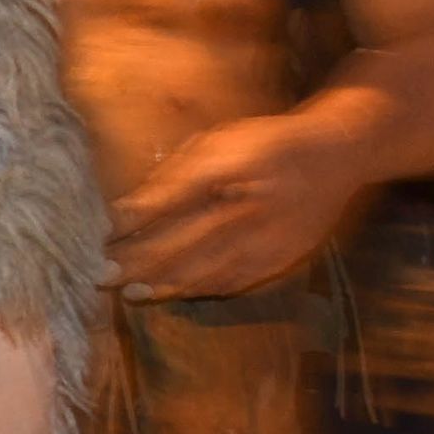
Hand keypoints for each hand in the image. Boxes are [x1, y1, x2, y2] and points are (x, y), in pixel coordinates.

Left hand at [108, 111, 368, 299]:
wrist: (336, 155)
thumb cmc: (264, 144)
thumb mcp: (217, 141)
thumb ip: (173, 174)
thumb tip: (128, 206)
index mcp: (231, 167)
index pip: (170, 198)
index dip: (132, 218)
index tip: (98, 233)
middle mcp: (249, 206)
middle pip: (183, 241)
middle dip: (137, 261)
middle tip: (99, 274)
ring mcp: (268, 238)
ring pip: (204, 270)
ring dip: (162, 283)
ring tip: (127, 292)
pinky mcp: (280, 259)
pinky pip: (230, 281)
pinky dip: (196, 288)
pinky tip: (169, 291)